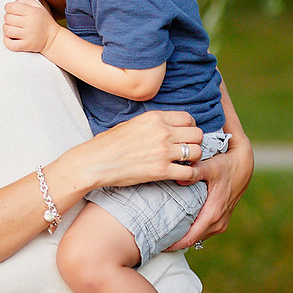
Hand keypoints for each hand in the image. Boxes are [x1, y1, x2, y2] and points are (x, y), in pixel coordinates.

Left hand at [2, 0, 59, 53]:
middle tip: (13, 19)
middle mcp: (30, 23)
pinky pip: (10, 44)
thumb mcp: (38, 6)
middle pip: (8, 18)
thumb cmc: (43, 21)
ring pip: (7, 30)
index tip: (11, 10)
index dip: (8, 7)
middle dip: (7, 18)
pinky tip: (10, 37)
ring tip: (12, 28)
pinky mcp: (26, 45)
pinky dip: (7, 40)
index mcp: (32, 12)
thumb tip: (13, 2)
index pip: (12, 7)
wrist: (53, 38)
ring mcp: (28, 35)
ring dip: (7, 29)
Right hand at [53, 111, 204, 191]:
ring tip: (185, 162)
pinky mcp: (161, 170)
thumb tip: (166, 126)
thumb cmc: (108, 143)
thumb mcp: (131, 123)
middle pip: (197, 134)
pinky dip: (190, 174)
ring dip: (194, 158)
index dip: (190, 127)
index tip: (186, 135)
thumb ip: (152, 123)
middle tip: (188, 149)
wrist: (95, 162)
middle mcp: (162, 132)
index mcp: (155, 117)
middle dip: (195, 142)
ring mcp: (163, 151)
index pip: (188, 118)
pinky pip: (190, 171)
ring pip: (197, 152)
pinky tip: (182, 175)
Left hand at [164, 133, 253, 251]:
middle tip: (155, 239)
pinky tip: (179, 226)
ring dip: (184, 237)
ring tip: (164, 234)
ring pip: (199, 236)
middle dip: (175, 242)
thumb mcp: (211, 167)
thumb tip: (179, 178)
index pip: (191, 237)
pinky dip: (192, 231)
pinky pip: (204, 230)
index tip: (159, 246)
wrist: (243, 165)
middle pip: (193, 239)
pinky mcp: (221, 219)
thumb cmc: (226, 165)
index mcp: (213, 213)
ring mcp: (221, 222)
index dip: (174, 244)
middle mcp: (218, 222)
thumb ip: (195, 172)